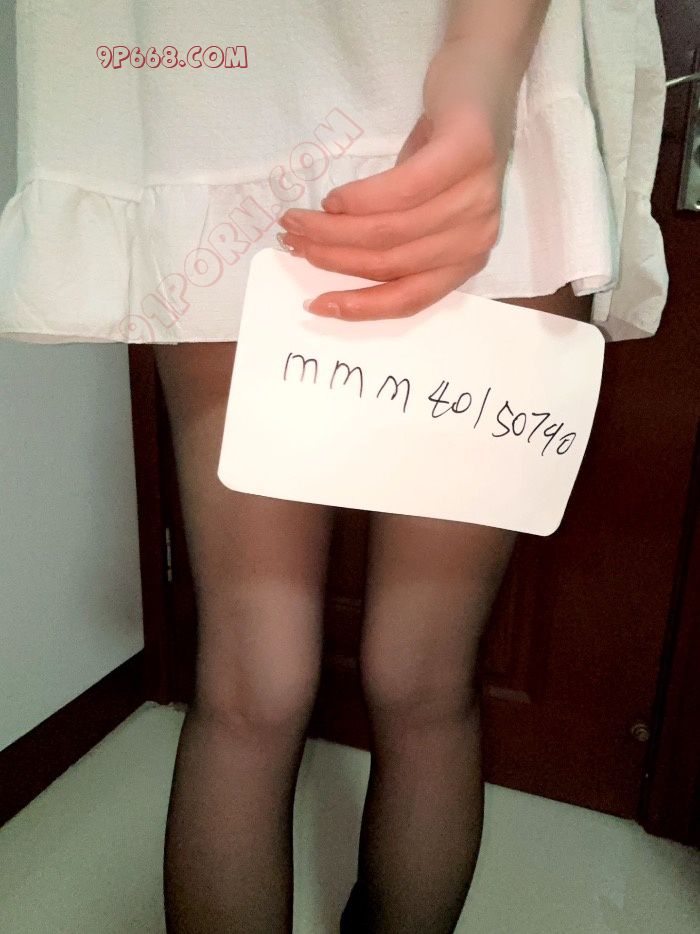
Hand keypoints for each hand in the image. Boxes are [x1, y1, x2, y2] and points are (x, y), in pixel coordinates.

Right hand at [277, 51, 515, 320]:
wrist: (482, 76)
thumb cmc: (441, 148)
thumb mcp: (418, 207)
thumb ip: (388, 240)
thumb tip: (327, 257)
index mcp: (464, 260)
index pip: (409, 298)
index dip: (359, 306)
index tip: (315, 305)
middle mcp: (476, 237)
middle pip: (389, 262)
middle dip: (331, 257)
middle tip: (292, 242)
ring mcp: (478, 196)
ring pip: (389, 230)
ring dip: (332, 228)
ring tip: (298, 220)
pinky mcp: (469, 152)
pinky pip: (404, 189)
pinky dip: (360, 198)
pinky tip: (333, 198)